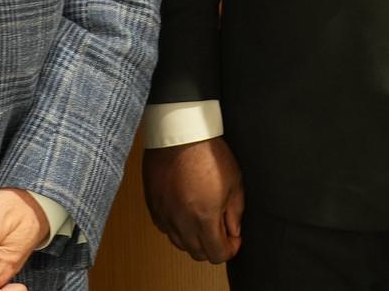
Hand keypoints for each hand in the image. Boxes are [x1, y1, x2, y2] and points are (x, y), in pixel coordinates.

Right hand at [142, 137, 244, 262]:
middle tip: (221, 230)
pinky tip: (185, 212)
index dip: (229, 249)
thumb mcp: (234, 181)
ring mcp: (165, 215)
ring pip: (179, 243)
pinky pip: (165, 228)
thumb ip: (235, 212)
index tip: (234, 239)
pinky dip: (177, 227)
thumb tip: (233, 231)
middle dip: (212, 246)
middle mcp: (181, 221)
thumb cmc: (208, 152)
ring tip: (203, 220)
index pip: (216, 254)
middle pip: (197, 253)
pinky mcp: (153, 206)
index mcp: (204, 218)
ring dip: (194, 239)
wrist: (180, 133)